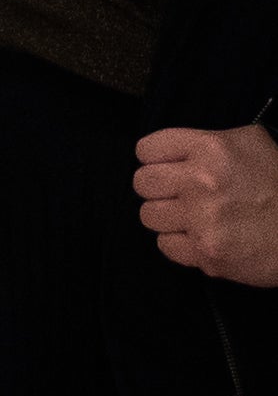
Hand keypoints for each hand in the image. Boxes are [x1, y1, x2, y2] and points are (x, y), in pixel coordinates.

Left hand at [138, 125, 277, 285]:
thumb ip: (210, 141)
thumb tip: (177, 150)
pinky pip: (165, 246)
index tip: (169, 167)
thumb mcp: (253, 143)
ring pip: (149, 216)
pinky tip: (202, 238)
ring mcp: (202, 220)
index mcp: (210, 148)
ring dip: (168, 218)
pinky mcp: (207, 254)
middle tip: (180, 195)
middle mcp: (200, 181)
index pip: (147, 149)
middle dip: (158, 189)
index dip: (156, 159)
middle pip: (142, 183)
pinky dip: (180, 244)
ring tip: (193, 218)